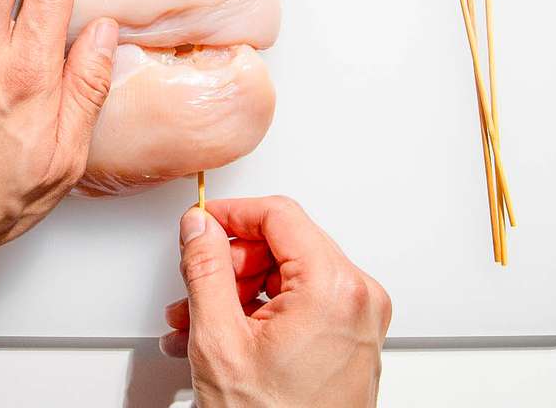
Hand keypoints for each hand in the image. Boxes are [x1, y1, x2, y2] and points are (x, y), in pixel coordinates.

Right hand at [163, 196, 390, 407]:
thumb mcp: (220, 340)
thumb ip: (206, 270)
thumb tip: (200, 228)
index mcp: (335, 288)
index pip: (280, 215)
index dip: (232, 214)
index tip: (201, 225)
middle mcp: (359, 299)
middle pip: (284, 244)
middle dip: (230, 265)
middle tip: (195, 287)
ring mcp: (360, 322)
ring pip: (288, 276)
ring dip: (237, 292)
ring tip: (196, 323)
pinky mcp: (353, 341)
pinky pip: (302, 304)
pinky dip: (261, 313)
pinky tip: (223, 337)